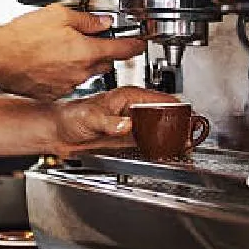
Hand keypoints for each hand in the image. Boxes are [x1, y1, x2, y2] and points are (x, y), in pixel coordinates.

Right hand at [0, 4, 145, 100]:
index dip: (134, 45)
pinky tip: (48, 61)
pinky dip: (63, 72)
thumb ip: (86, 19)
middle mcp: (81, 72)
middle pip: (104, 61)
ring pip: (85, 72)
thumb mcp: (58, 15)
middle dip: (101, 50)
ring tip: (59, 48)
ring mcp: (67, 85)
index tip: (139, 43)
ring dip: (79, 61)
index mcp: (86, 51)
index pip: (122, 49)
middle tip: (88, 38)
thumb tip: (101, 22)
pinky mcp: (52, 93)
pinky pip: (66, 82)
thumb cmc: (22, 38)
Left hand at [51, 86, 179, 154]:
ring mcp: (132, 123)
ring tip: (184, 146)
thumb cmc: (70, 117)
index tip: (189, 118)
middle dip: (179, 124)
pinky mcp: (129, 138)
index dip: (176, 108)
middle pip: (164, 114)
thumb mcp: (90, 118)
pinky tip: (167, 152)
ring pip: (160, 128)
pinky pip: (150, 141)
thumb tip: (127, 125)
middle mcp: (133, 108)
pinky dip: (160, 146)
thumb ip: (109, 123)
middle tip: (190, 137)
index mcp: (127, 97)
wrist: (59, 132)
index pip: (160, 99)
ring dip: (172, 136)